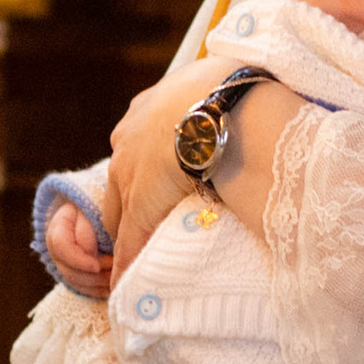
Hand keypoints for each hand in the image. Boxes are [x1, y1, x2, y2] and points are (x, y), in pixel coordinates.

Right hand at [44, 201, 110, 298]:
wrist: (90, 212)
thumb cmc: (94, 209)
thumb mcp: (92, 211)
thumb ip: (89, 229)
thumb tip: (92, 255)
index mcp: (58, 228)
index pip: (61, 247)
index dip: (79, 260)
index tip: (97, 266)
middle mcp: (55, 249)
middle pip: (68, 270)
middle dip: (93, 275)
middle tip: (114, 272)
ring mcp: (62, 263)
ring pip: (75, 281)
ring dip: (97, 284)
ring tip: (116, 280)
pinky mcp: (73, 272)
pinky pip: (82, 287)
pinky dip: (96, 290)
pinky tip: (111, 289)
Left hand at [105, 58, 229, 261]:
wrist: (214, 107)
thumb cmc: (224, 87)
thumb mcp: (216, 80)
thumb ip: (217, 92)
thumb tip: (243, 92)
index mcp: (146, 110)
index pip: (138, 146)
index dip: (148, 166)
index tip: (162, 178)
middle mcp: (128, 140)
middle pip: (121, 179)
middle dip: (132, 198)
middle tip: (150, 217)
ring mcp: (129, 175)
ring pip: (121, 211)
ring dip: (129, 230)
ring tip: (138, 254)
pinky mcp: (138, 207)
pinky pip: (128, 241)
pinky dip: (126, 262)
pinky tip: (125, 282)